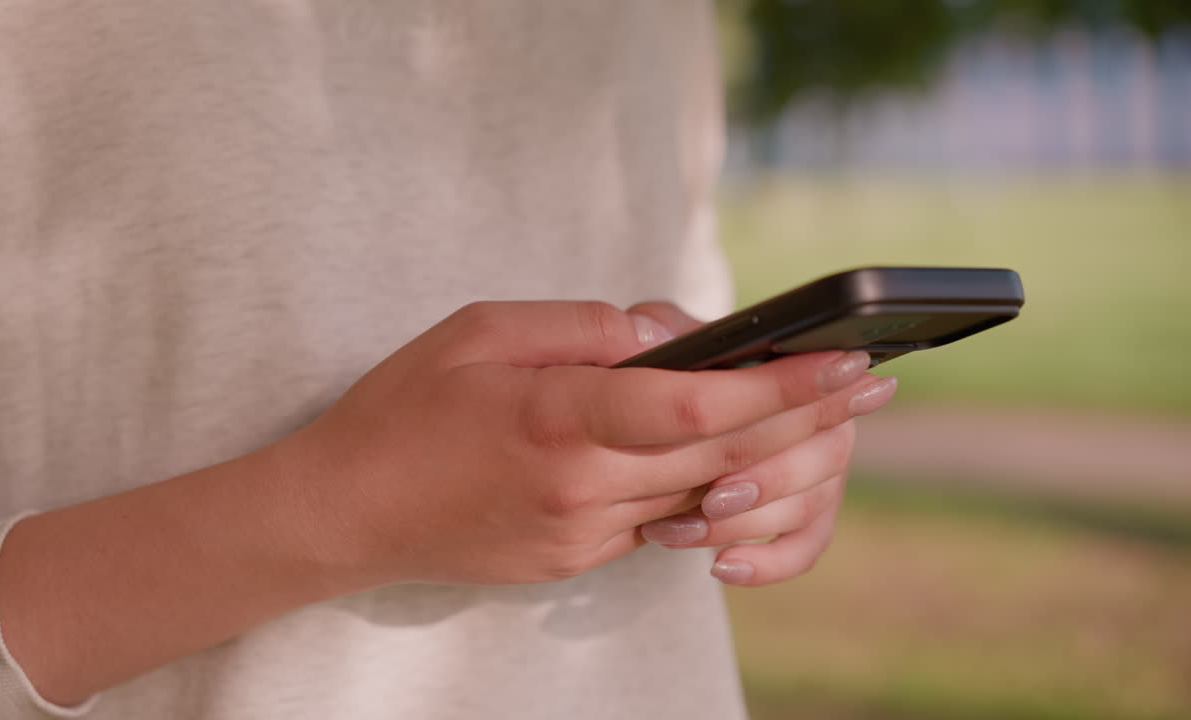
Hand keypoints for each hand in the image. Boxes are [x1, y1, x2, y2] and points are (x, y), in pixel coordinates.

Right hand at [269, 300, 888, 589]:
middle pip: (724, 456)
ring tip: (827, 416)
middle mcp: (583, 489)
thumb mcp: (480, 331)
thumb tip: (662, 332)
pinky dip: (710, 485)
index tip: (846, 358)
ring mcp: (583, 534)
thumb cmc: (402, 410)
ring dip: (773, 456)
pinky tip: (741, 458)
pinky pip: (663, 519)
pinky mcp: (578, 558)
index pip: (696, 406)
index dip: (783, 384)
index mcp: (558, 420)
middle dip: (808, 417)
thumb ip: (580, 326)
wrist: (346, 513)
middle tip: (872, 383)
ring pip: (704, 495)